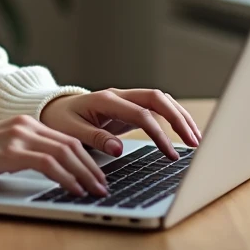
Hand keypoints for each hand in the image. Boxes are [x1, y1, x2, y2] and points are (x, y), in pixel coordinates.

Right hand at [0, 116, 110, 196]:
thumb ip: (22, 156)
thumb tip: (47, 173)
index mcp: (22, 123)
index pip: (65, 139)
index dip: (86, 159)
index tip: (97, 176)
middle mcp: (23, 124)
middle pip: (71, 144)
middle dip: (91, 167)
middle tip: (104, 187)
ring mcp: (16, 136)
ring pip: (65, 152)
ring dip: (84, 174)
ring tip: (96, 191)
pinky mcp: (9, 151)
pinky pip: (48, 163)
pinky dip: (66, 177)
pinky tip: (74, 189)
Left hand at [39, 88, 202, 159]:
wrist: (53, 109)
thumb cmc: (59, 120)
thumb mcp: (69, 131)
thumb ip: (93, 138)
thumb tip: (118, 148)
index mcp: (105, 100)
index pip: (140, 114)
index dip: (158, 133)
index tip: (170, 153)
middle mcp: (119, 96)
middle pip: (157, 98)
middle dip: (178, 119)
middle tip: (194, 143)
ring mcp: (126, 100)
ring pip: (161, 100)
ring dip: (180, 117)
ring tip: (196, 140)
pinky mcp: (130, 108)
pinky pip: (157, 109)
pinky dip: (172, 118)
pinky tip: (184, 133)